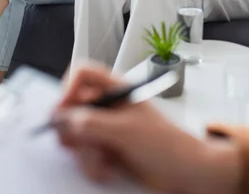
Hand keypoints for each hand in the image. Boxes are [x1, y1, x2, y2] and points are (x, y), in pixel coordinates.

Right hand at [53, 65, 242, 193]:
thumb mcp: (127, 131)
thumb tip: (63, 119)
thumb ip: (93, 124)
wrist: (185, 173)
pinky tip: (108, 169)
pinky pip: (83, 155)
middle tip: (85, 143)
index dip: (68, 90)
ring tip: (104, 160)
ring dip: (85, 152)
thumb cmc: (167, 144)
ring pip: (75, 135)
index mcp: (116, 88)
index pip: (81, 74)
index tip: (64, 113)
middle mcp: (108, 105)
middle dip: (75, 130)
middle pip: (72, 107)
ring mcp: (106, 128)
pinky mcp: (106, 150)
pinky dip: (91, 164)